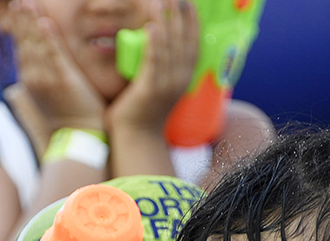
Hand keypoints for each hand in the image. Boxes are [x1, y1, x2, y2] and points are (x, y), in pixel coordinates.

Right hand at [5, 0, 106, 131]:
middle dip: (21, 19)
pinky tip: (43, 22)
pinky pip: (54, 54)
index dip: (18, 27)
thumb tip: (29, 73)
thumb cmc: (66, 117)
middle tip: (18, 0)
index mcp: (29, 79)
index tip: (15, 10)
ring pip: (36, 44)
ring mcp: (47, 78)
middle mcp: (34, 77)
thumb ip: (39, 78)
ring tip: (27, 2)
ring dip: (31, 21)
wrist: (77, 136)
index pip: (21, 47)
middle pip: (25, 42)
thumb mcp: (47, 96)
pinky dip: (48, 38)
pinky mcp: (63, 80)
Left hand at [105, 0, 198, 134]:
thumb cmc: (142, 112)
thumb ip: (161, 67)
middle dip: (181, 14)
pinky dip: (154, 43)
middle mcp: (180, 78)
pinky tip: (152, 27)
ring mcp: (167, 84)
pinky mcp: (150, 89)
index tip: (189, 2)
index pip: (193, 41)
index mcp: (184, 76)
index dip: (192, 20)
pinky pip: (154, 61)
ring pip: (170, 46)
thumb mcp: (158, 85)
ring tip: (161, 1)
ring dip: (167, 22)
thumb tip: (156, 45)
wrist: (136, 139)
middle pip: (184, 39)